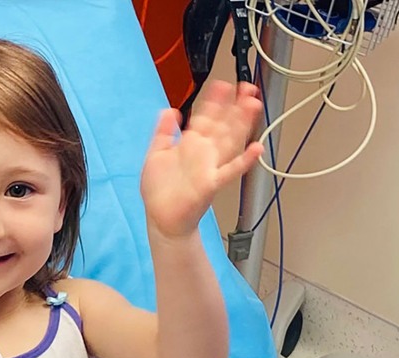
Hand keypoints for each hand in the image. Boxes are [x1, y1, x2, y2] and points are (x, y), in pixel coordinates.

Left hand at [141, 81, 263, 239]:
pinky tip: (256, 149)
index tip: (223, 85)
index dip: (214, 101)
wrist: (162, 219)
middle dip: (234, 106)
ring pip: (229, 141)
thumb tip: (170, 110)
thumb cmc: (159, 191)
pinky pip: (229, 171)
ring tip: (254, 105)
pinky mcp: (210, 184)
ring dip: (242, 124)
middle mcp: (203, 153)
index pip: (206, 117)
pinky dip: (243, 161)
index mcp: (190, 144)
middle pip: (223, 124)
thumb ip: (163, 133)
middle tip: (247, 87)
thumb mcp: (156, 155)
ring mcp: (209, 168)